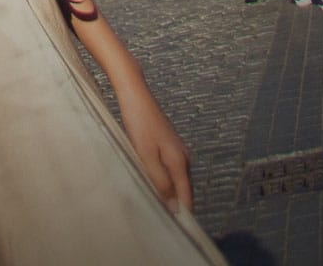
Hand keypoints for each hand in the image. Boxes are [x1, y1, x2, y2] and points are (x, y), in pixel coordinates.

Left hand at [116, 82, 194, 211]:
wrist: (135, 94)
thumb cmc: (138, 123)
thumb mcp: (146, 155)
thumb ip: (160, 181)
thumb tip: (173, 206)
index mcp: (180, 162)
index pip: (186, 197)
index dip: (181, 213)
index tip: (172, 227)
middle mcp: (183, 157)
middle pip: (182, 190)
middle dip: (173, 204)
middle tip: (158, 217)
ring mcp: (176, 150)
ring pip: (175, 179)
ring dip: (166, 191)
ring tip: (153, 202)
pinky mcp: (168, 145)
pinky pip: (169, 169)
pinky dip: (162, 178)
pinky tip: (150, 180)